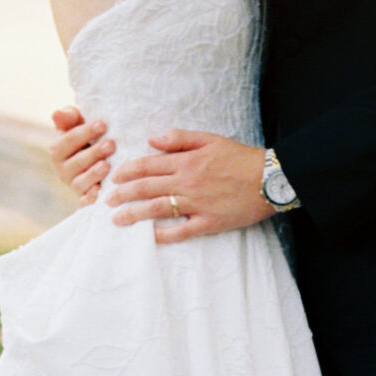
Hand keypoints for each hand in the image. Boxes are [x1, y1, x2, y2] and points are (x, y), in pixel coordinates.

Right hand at [48, 105, 112, 199]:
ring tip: (107, 165)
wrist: (101, 154)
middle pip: (75, 163)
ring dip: (93, 174)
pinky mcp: (85, 198)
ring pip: (80, 183)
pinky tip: (102, 190)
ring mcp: (74, 185)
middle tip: (111, 145)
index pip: (68, 140)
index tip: (103, 125)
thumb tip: (56, 114)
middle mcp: (62, 170)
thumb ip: (68, 116)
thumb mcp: (77, 122)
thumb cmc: (88, 134)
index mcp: (58, 150)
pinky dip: (92, 198)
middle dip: (93, 153)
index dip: (85, 132)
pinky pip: (86, 201)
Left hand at [105, 130, 273, 240]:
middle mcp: (187, 182)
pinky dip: (163, 235)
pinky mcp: (208, 222)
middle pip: (146, 187)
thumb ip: (180, 138)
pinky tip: (148, 237)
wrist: (270, 179)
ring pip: (157, 209)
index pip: (148, 165)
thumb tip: (153, 140)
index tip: (114, 177)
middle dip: (122, 194)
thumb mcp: (211, 139)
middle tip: (106, 201)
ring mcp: (196, 204)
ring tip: (117, 219)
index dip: (127, 171)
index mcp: (187, 161)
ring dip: (134, 214)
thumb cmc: (241, 158)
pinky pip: (181, 231)